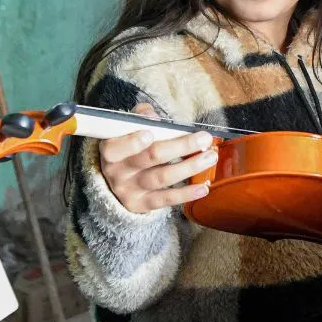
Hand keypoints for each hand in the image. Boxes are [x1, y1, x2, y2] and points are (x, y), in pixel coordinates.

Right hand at [98, 103, 217, 213]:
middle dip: (181, 146)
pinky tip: (203, 187)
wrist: (115, 182)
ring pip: (162, 178)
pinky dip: (186, 193)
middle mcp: (118, 172)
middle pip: (151, 157)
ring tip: (210, 157)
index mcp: (111, 150)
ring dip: (190, 167)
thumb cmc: (127, 148)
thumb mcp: (126, 130)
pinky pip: (166, 199)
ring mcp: (129, 190)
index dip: (132, 141)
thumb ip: (139, 118)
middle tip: (204, 139)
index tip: (151, 133)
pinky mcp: (141, 204)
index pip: (116, 147)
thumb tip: (152, 117)